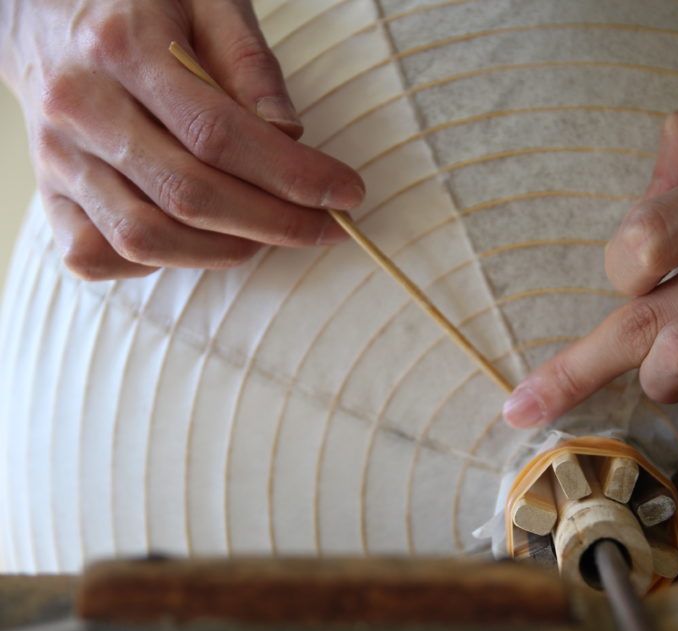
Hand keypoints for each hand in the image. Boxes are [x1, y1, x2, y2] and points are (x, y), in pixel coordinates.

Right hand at [0, 0, 363, 279]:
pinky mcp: (49, 192)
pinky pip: (94, 255)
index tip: (345, 194)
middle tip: (326, 226)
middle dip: (275, 223)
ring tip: (269, 234)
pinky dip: (152, 264)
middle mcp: (82, 106)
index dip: (292, 175)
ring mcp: (57, 156)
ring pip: (143, 237)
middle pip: (188, 195)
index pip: (220, 134)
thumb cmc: (137, 1)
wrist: (39, 7)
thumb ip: (248, 61)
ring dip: (223, 251)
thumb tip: (290, 134)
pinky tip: (193, 239)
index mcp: (123, 47)